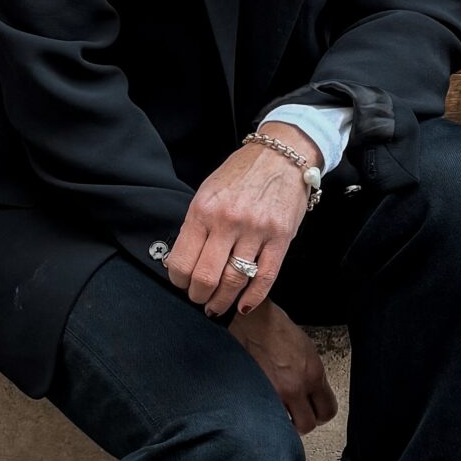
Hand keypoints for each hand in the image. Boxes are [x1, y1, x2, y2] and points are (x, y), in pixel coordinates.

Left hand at [163, 127, 321, 317]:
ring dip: (223, 300)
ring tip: (217, 305)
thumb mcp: (208, 192)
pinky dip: (253, 297)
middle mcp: (228, 221)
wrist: (281, 155)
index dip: (178, 280)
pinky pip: (265, 277)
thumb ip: (196, 225)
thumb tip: (183, 261)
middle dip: (199, 296)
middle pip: (206, 276)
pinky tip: (244, 304)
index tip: (182, 283)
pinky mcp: (281, 237)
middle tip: (199, 298)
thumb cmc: (242, 173)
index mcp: (203, 210)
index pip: (182, 261)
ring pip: (234, 281)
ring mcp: (256, 230)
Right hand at [229, 298, 337, 434]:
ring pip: (284, 425)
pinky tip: (262, 404)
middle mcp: (296, 387)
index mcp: (313, 374)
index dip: (321, 414)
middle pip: (307, 425)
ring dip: (282, 421)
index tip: (314, 411)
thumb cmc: (275, 328)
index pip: (328, 411)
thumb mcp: (307, 349)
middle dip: (302, 421)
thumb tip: (312, 392)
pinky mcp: (255, 393)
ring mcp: (274, 393)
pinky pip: (264, 415)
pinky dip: (264, 413)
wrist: (250, 320)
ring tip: (277, 409)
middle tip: (295, 414)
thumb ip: (312, 375)